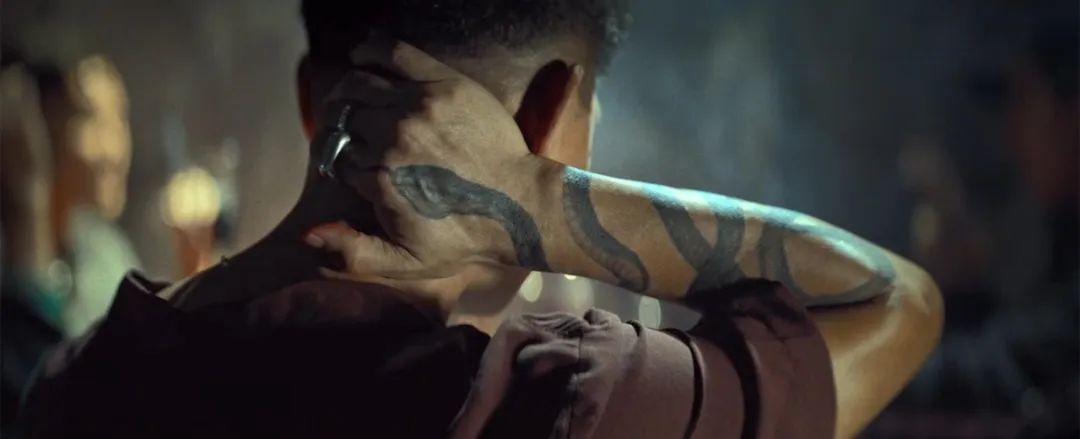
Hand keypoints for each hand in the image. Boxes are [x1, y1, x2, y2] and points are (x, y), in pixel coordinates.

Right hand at [305, 38, 553, 280]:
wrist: (518, 205)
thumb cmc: (464, 237)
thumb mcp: (405, 261)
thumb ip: (352, 254)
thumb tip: (307, 235)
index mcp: (381, 179)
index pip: (338, 158)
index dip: (342, 164)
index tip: (354, 168)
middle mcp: (395, 140)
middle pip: (343, 120)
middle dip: (341, 128)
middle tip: (351, 133)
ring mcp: (419, 108)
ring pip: (359, 86)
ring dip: (348, 93)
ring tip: (352, 101)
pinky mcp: (445, 85)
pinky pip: (393, 54)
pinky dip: (370, 50)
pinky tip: (361, 55)